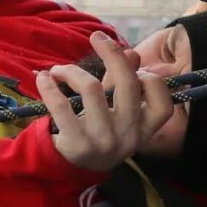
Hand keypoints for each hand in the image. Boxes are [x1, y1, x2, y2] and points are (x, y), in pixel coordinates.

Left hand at [38, 33, 176, 172]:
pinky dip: (50, 86)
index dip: (152, 81)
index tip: (134, 68)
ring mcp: (103, 140)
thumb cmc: (101, 133)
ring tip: (59, 70)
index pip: (163, 105)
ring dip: (72, 70)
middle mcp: (128, 136)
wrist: (73, 170)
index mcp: (144, 130)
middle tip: (97, 37)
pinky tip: (44, 78)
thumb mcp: (118, 113)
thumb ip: (124, 83)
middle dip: (112, 53)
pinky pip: (61, 105)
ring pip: (92, 88)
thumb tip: (131, 52)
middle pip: (128, 83)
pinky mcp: (76, 143)